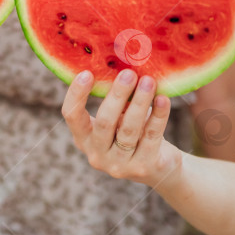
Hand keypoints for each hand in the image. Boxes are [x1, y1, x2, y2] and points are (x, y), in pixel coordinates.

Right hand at [61, 69, 181, 187]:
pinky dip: (158, 115)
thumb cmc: (133, 133)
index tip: (87, 72)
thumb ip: (114, 102)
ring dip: (140, 102)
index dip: (76, 95)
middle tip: (128, 73)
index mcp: (84, 139)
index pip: (72, 116)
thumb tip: (120, 67)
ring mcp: (120, 165)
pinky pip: (151, 136)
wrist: (159, 168)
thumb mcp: (117, 119)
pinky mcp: (144, 168)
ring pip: (129, 129)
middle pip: (104, 122)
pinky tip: (163, 98)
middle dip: (117, 95)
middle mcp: (97, 155)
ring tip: (149, 81)